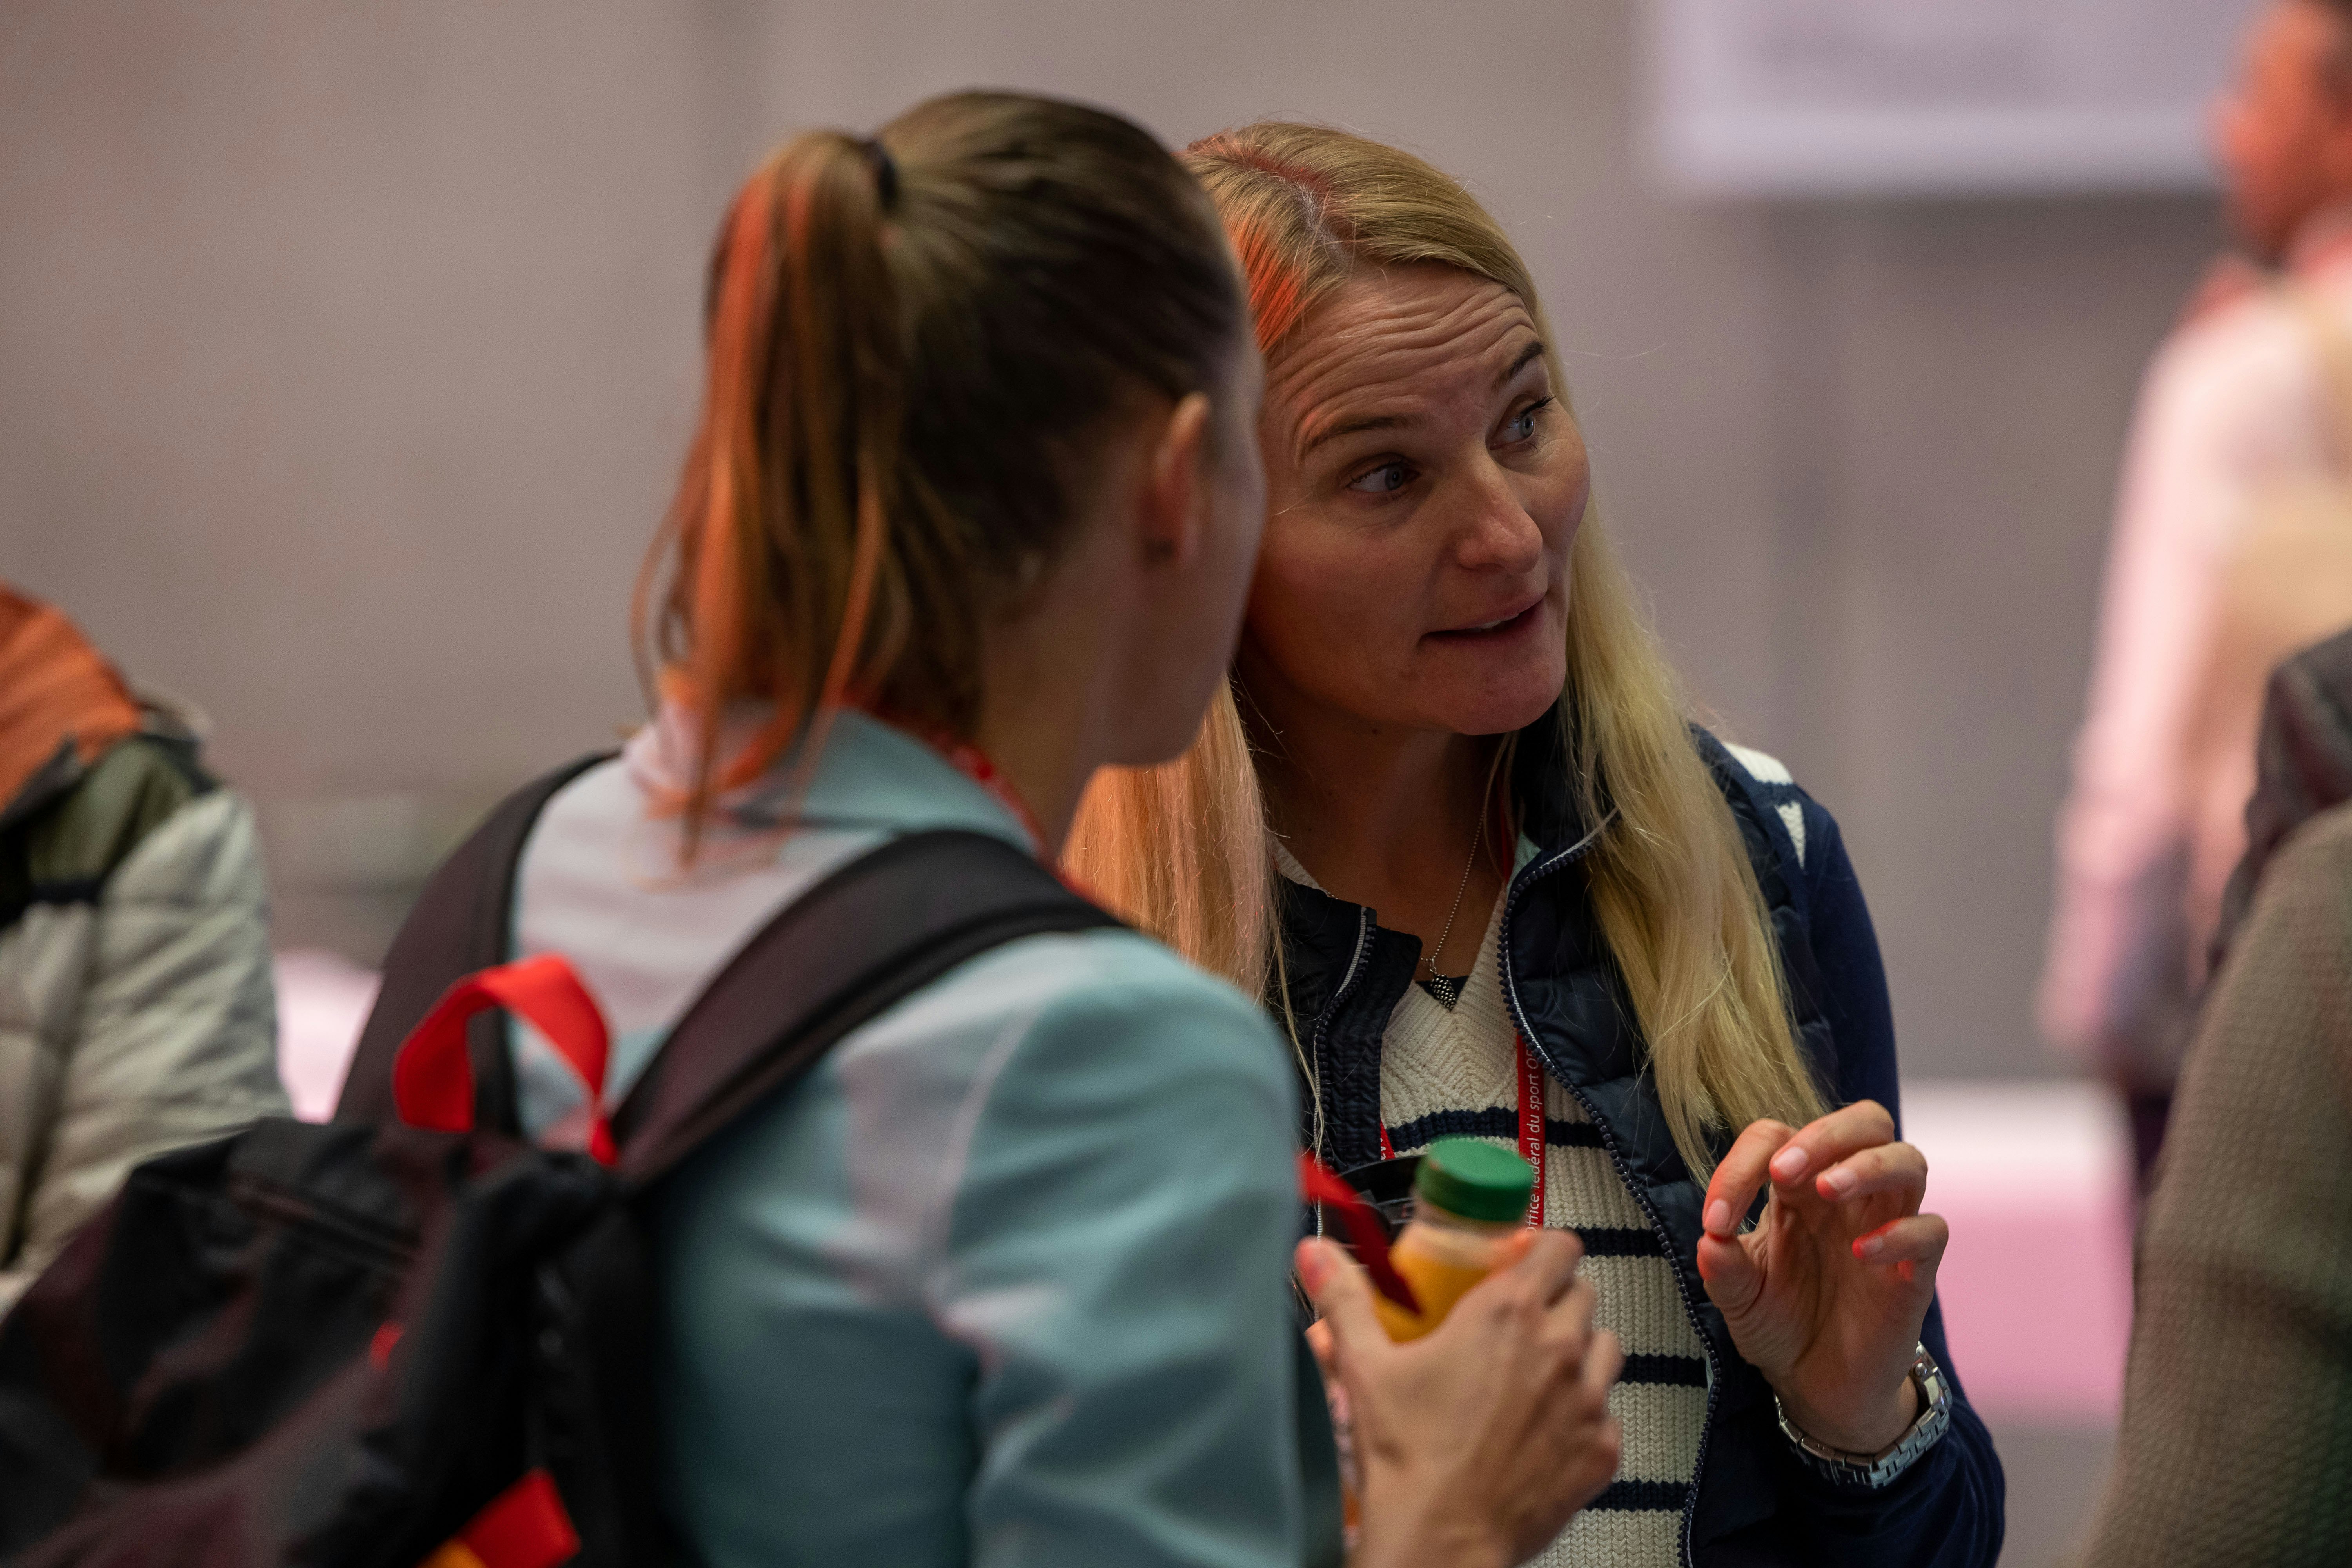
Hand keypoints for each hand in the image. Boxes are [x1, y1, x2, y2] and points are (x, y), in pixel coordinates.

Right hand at [1299, 1230, 1622, 1567]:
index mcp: (1507, 1314)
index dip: (1541, 1249)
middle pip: (1582, 1293)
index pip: (1557, 1247)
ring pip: (1605, 1347)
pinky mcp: (1601, 1449)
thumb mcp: (1365, 1366)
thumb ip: (1344, 1299)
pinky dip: (1586, 1413)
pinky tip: (1546, 1426)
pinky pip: (1609, 1412)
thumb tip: (1316, 1253)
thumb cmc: (1407, 1456)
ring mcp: (1588, 1401)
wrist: (1441, 1539)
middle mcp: (1558, 1348)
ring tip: (1537, 1372)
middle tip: (1518, 1322)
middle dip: (1554, 1298)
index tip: (1521, 1261)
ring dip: (1579, 1349)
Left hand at [1695, 1100, 1946, 1454]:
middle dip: (1827, 1134)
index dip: (1743, 1165)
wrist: (1815, 1386)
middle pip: (1866, 1122)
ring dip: (1868, 1165)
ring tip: (1829, 1188)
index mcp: (1798, 1188)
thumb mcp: (1737, 1299)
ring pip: (1908, 1160)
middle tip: (1786, 1169)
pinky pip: (1930, 1231)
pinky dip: (1901, 1233)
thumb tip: (1710, 1241)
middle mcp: (1847, 1197)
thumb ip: (1723, 1269)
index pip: (1779, 1138)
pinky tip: (1861, 1253)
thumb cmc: (1778, 1324)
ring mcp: (1886, 1228)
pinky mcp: (1914, 1271)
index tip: (1716, 1219)